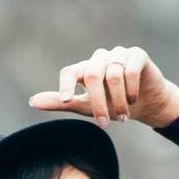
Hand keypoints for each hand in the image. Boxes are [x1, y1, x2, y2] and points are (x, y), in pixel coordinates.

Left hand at [28, 46, 178, 130]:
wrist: (146, 103)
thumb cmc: (112, 105)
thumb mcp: (85, 107)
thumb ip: (61, 103)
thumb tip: (31, 101)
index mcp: (85, 69)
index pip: (69, 71)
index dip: (66, 85)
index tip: (67, 101)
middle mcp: (100, 58)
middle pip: (93, 75)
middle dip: (98, 103)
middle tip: (105, 124)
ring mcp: (119, 54)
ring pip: (113, 75)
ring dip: (118, 101)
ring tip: (123, 117)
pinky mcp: (137, 55)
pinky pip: (130, 70)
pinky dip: (131, 89)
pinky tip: (133, 101)